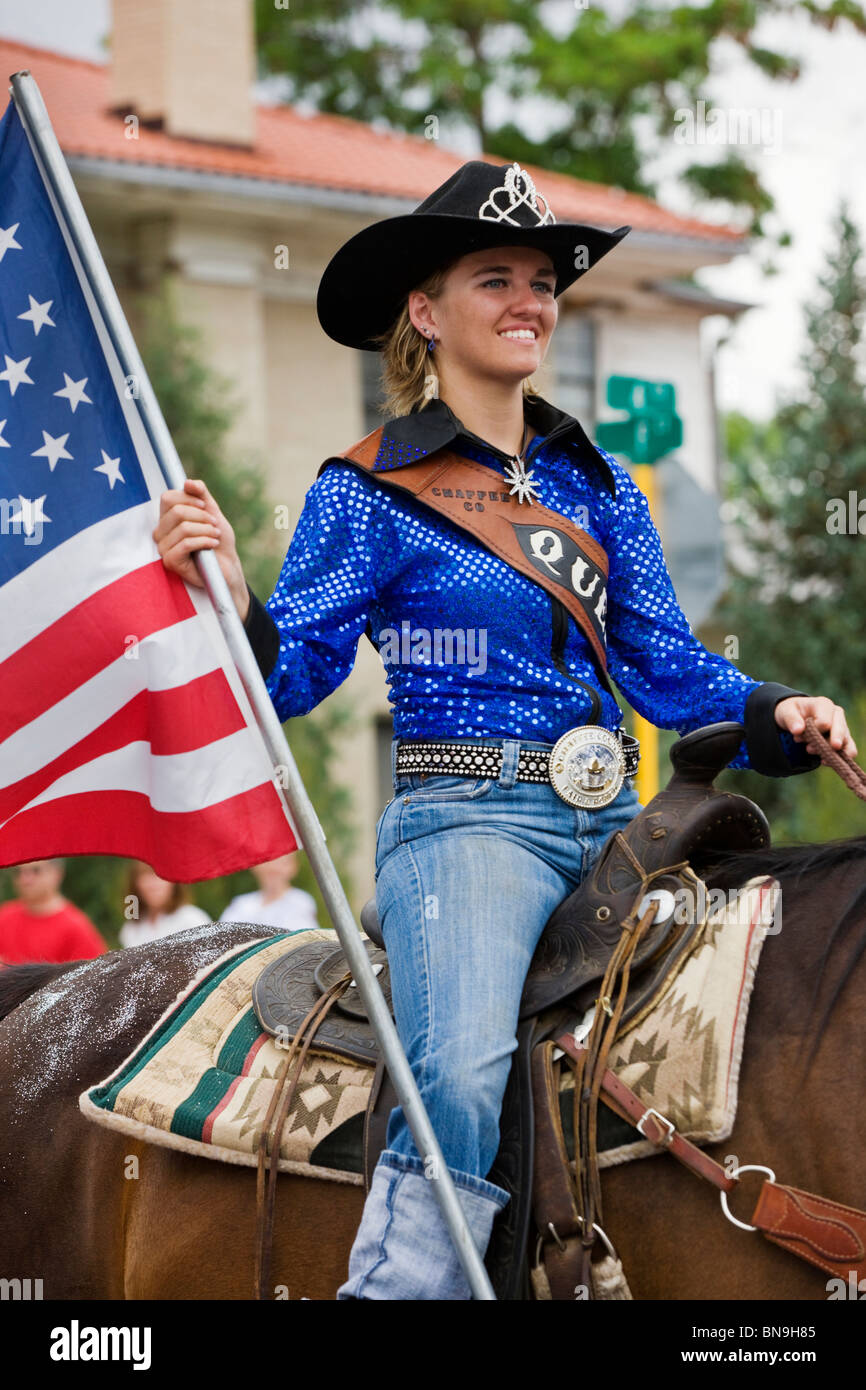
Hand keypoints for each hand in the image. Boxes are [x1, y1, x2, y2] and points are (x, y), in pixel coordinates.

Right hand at [153, 478, 249, 621]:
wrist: (227, 567)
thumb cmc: (218, 541)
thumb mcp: (212, 512)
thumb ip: (201, 495)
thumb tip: (188, 482)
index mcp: (167, 519)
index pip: (168, 498)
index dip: (189, 498)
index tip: (206, 506)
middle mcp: (161, 532)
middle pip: (176, 511)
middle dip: (202, 515)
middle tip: (215, 524)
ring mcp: (163, 548)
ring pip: (183, 527)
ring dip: (206, 530)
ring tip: (215, 535)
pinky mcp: (170, 561)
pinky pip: (186, 543)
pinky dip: (204, 541)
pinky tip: (212, 544)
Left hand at [774, 695, 856, 758]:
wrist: (795, 716)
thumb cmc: (792, 712)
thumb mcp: (786, 712)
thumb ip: (791, 720)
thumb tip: (798, 730)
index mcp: (824, 704)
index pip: (825, 723)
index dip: (813, 732)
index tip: (800, 733)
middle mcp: (837, 714)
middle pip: (840, 732)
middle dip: (825, 744)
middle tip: (808, 749)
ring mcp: (842, 727)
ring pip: (846, 743)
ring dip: (829, 752)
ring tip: (810, 751)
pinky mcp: (844, 739)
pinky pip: (850, 751)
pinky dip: (839, 758)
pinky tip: (823, 761)